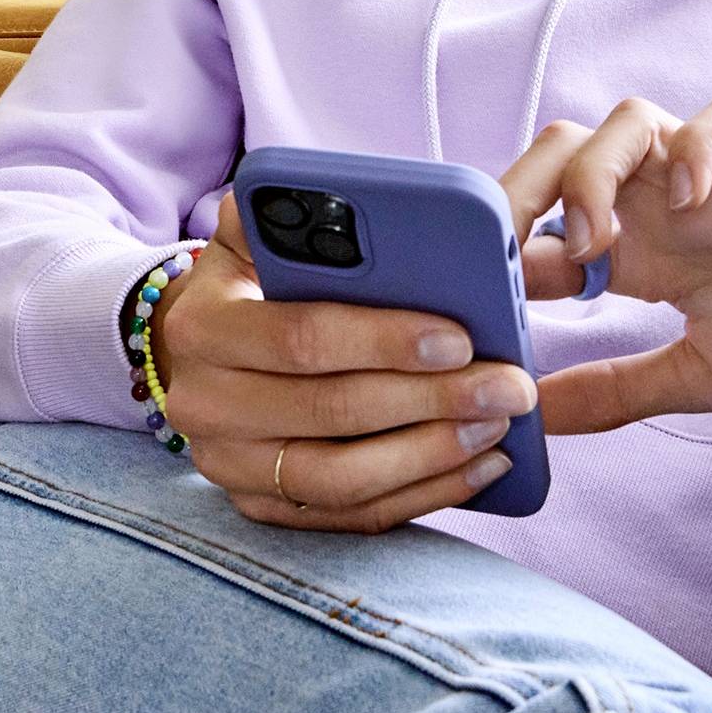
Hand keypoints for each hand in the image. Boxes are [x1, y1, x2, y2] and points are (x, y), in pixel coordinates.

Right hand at [150, 192, 536, 532]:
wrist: (201, 356)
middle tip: (510, 386)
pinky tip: (478, 467)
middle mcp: (203, 404)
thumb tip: (334, 196)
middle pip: (331, 412)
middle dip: (432, 399)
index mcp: (203, 325)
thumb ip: (284, 213)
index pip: (302, 337)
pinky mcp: (260, 508)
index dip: (384, 340)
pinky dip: (421, 496)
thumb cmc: (249, 285)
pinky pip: (350, 515)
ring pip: (341, 478)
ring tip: (499, 427)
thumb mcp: (250, 238)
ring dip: (432, 455)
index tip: (460, 336)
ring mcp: (227, 466)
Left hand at [503, 96, 711, 433]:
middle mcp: (656, 204)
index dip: (495, 252)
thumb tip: (529, 418)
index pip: (537, 228)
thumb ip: (617, 389)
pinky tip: (694, 200)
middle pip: (561, 152)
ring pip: (626, 121)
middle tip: (507, 251)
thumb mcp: (698, 377)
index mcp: (631, 253)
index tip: (473, 298)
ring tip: (598, 240)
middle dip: (521, 188)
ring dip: (596, 171)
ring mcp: (709, 178)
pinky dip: (700, 146)